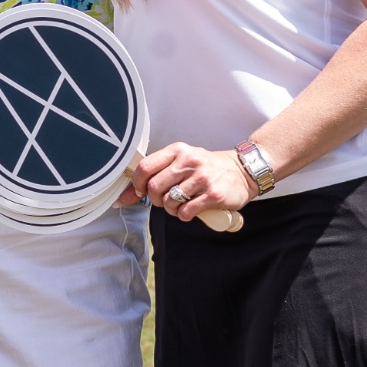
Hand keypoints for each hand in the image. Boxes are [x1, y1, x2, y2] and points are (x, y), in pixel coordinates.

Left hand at [133, 142, 252, 220]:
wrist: (242, 171)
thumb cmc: (208, 168)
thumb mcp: (182, 162)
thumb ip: (156, 174)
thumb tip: (124, 196)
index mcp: (178, 151)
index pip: (145, 167)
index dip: (137, 184)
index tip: (141, 192)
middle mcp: (189, 162)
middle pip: (154, 187)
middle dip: (155, 200)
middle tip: (165, 200)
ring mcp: (202, 178)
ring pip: (169, 202)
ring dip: (171, 209)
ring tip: (181, 205)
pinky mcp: (213, 195)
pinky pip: (186, 212)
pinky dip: (184, 215)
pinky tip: (191, 210)